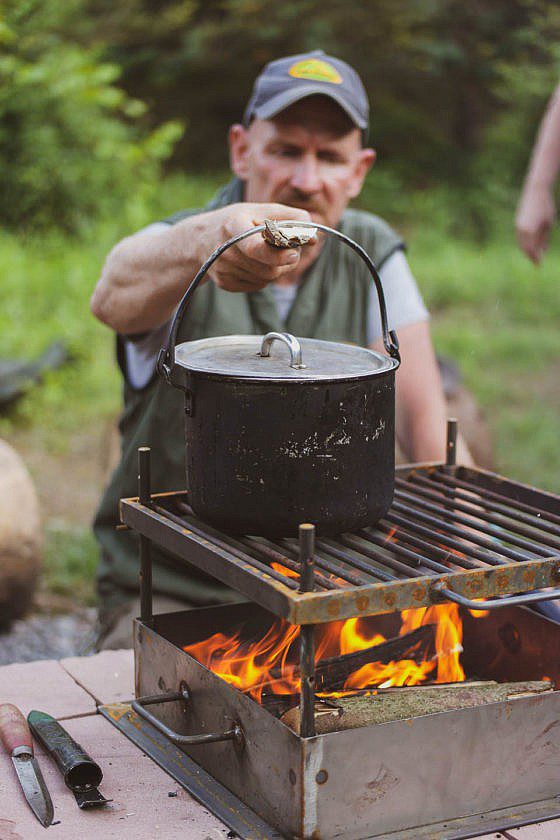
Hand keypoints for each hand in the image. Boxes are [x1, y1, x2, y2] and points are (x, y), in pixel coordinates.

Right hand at [190, 203, 314, 291]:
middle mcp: (224, 249)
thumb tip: (314, 238)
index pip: (256, 248)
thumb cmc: (240, 221)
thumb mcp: (262, 210)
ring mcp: (223, 268)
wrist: (202, 239)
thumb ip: (292, 218)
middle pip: (268, 268)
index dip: (279, 254)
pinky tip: (258, 264)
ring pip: (266, 279)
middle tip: (292, 252)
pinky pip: (258, 286)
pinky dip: (265, 276)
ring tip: (272, 254)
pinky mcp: (225, 283)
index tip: (294, 252)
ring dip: (277, 269)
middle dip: (286, 261)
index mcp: (233, 225)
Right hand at [515, 184, 555, 263]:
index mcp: (530, 231)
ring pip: (521, 243)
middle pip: (525, 248)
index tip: (539, 264)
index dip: (535, 258)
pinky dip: (524, 243)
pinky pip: (520, 237)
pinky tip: (530, 244)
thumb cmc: (546, 206)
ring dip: (527, 250)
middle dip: (531, 255)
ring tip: (534, 254)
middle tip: (537, 262)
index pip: (532, 250)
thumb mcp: (548, 224)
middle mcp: (521, 230)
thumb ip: (544, 238)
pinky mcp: (517, 222)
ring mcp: (518, 226)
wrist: (536, 190)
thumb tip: (542, 251)